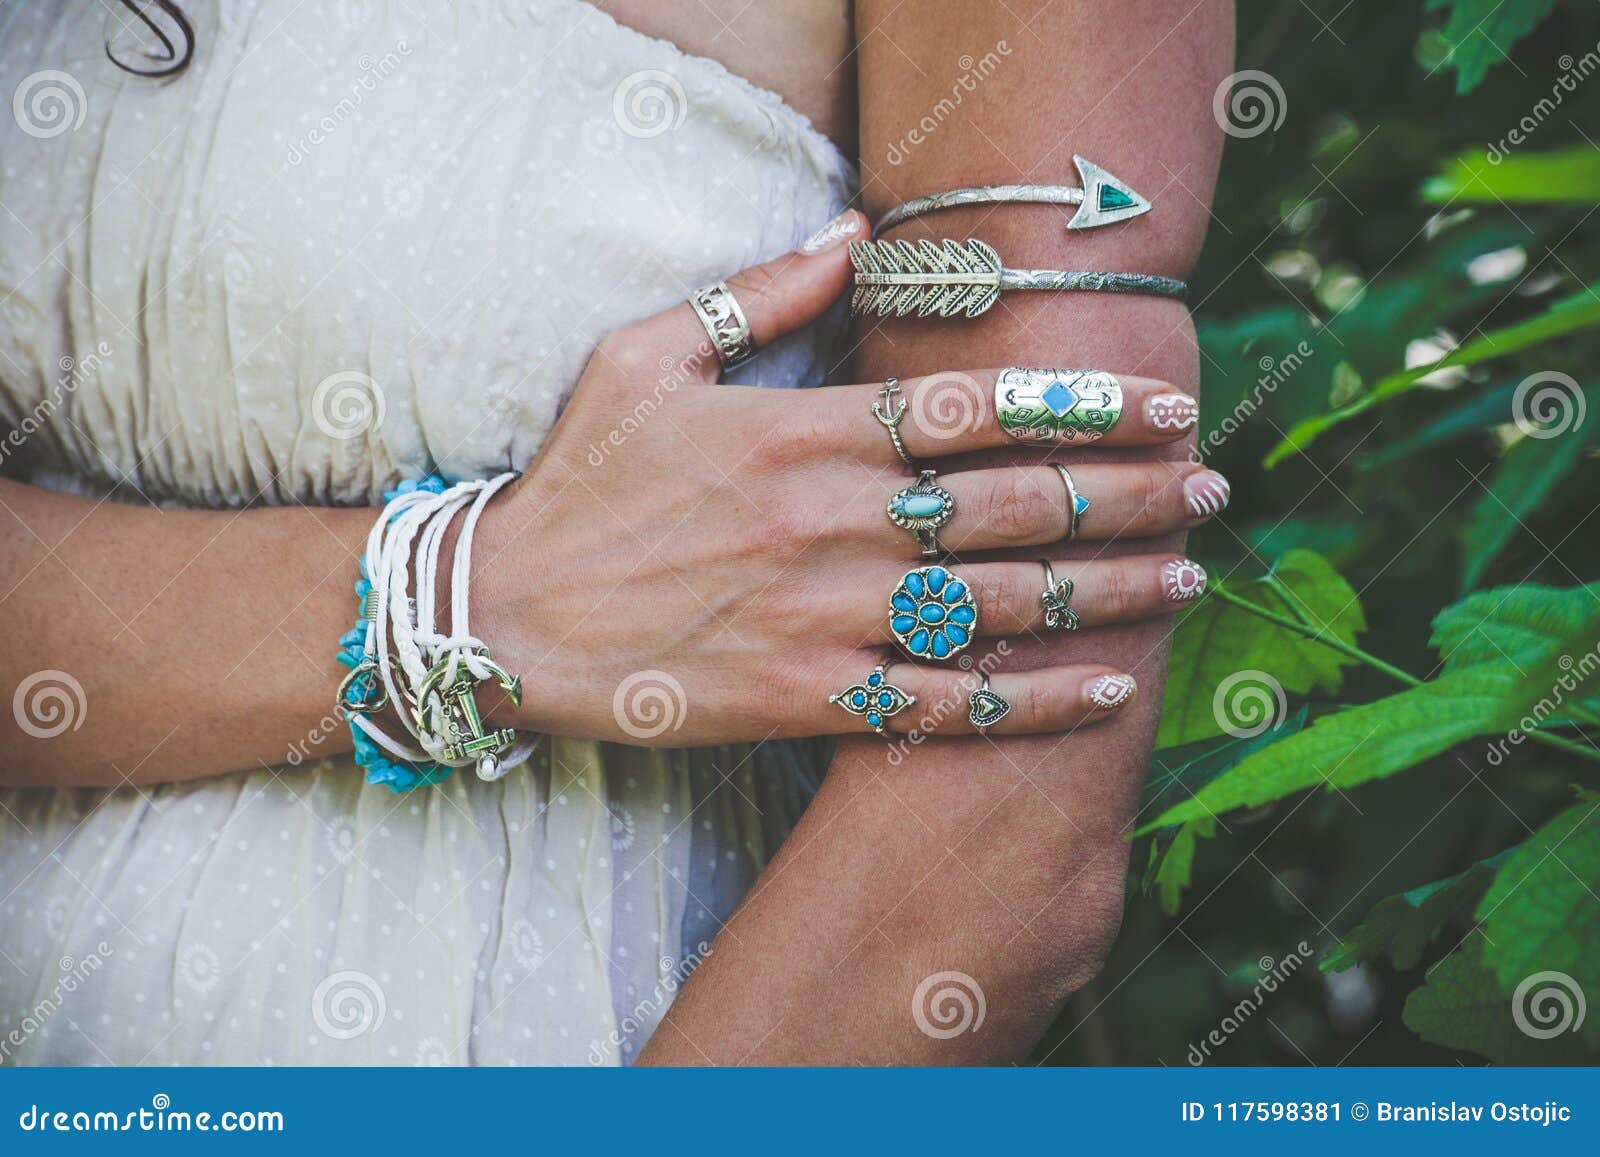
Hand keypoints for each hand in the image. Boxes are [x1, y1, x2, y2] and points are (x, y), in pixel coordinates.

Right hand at [471, 211, 1227, 744]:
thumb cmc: (576, 480)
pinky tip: (1105, 689)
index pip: (975, 404)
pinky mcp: (808, 699)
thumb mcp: (645, 356)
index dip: (1082, 400)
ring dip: (1111, 590)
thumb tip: (857, 234)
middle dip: (1131, 491)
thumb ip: (760, 293)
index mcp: (803, 432)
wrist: (503, 616)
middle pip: (1016, 502)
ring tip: (1190, 576)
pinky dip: (1031, 701)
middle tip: (1212, 485)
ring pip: (1000, 603)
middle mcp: (831, 522)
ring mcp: (825, 618)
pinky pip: (945, 705)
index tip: (1162, 399)